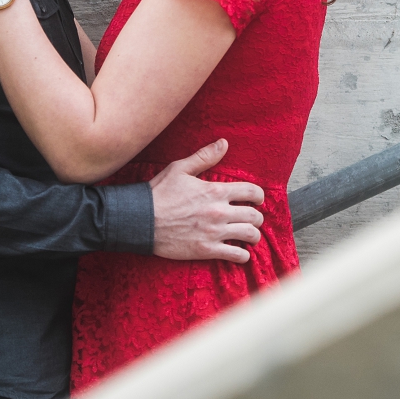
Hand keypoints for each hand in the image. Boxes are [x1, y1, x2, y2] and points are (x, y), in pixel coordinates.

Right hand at [149, 139, 264, 264]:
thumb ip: (204, 156)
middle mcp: (219, 212)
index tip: (257, 199)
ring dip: (253, 236)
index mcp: (215, 191)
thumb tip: (224, 143)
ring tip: (250, 236)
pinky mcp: (206, 250)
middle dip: (257, 217)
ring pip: (249, 235)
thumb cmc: (159, 193)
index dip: (259, 196)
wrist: (140, 220)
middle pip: (254, 215)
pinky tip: (241, 253)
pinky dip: (243, 255)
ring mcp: (214, 232)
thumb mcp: (179, 168)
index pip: (251, 192)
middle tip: (253, 219)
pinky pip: (236, 255)